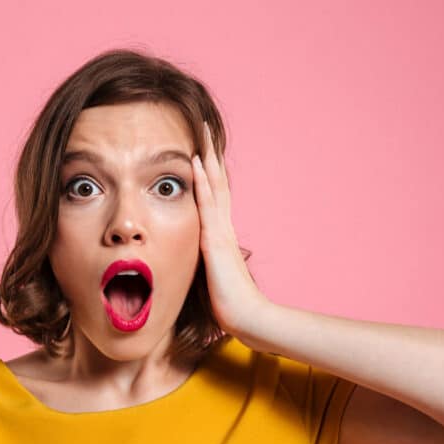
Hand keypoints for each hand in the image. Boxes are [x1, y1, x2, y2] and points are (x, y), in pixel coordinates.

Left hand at [192, 121, 267, 335]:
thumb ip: (210, 267)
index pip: (215, 196)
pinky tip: (195, 161)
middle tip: (203, 126)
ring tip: (201, 130)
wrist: (247, 317)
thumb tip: (207, 265)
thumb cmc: (231, 305)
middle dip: (210, 153)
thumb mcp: (215, 279)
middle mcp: (223, 227)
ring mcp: (220, 230)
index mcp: (221, 235)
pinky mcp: (214, 239)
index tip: (201, 149)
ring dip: (206, 156)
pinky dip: (201, 180)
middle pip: (217, 182)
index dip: (209, 172)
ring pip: (213, 184)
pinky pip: (206, 203)